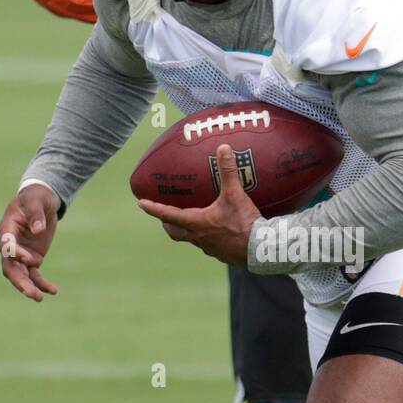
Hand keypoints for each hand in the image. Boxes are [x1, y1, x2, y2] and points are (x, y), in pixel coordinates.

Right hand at [0, 183, 59, 301]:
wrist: (41, 201)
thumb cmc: (35, 198)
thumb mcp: (36, 201)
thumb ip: (36, 214)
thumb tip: (38, 229)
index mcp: (6, 229)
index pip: (6, 246)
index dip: (16, 254)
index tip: (30, 258)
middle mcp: (10, 244)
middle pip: (10, 267)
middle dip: (20, 281)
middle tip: (32, 293)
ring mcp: (21, 254)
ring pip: (21, 274)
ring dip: (29, 287)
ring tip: (40, 298)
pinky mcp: (32, 258)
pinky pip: (35, 274)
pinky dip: (42, 283)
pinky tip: (53, 291)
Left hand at [137, 144, 259, 266]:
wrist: (261, 250)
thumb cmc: (244, 223)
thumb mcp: (235, 194)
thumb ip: (228, 171)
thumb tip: (223, 148)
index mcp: (196, 223)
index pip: (167, 214)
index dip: (153, 208)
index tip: (141, 204)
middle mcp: (198, 237)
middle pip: (174, 232)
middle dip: (166, 223)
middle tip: (163, 216)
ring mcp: (209, 248)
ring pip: (190, 239)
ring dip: (186, 230)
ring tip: (190, 220)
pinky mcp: (221, 254)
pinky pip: (207, 245)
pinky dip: (205, 236)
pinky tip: (215, 231)